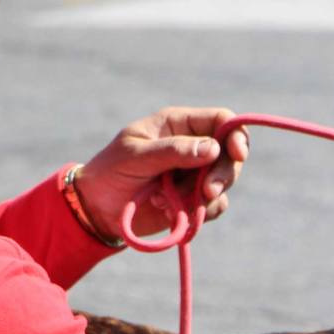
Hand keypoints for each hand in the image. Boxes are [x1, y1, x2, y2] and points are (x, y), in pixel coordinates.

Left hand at [73, 107, 250, 239]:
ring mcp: (195, 175)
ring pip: (225, 181)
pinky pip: (215, 206)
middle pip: (230, 153)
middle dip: (224, 173)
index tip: (237, 154)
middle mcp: (192, 147)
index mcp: (178, 125)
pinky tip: (171, 213)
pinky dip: (201, 213)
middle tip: (206, 191)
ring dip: (206, 196)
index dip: (235, 134)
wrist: (96, 210)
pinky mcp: (194, 201)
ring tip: (171, 202)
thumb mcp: (135, 155)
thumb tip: (213, 149)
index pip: (221, 120)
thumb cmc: (110, 172)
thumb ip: (173, 151)